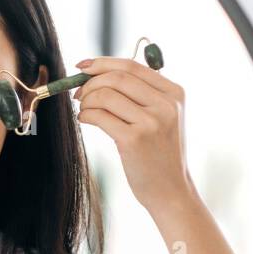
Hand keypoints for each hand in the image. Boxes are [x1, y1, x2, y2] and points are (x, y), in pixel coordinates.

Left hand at [72, 56, 193, 214]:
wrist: (170, 190)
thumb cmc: (159, 154)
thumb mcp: (162, 118)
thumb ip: (141, 94)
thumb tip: (99, 72)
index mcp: (174, 93)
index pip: (132, 66)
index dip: (102, 63)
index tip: (82, 66)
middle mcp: (166, 105)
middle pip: (117, 77)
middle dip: (91, 82)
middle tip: (78, 94)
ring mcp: (151, 122)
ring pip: (105, 95)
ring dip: (86, 101)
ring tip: (84, 111)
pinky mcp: (134, 140)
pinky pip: (100, 116)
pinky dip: (85, 115)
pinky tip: (85, 120)